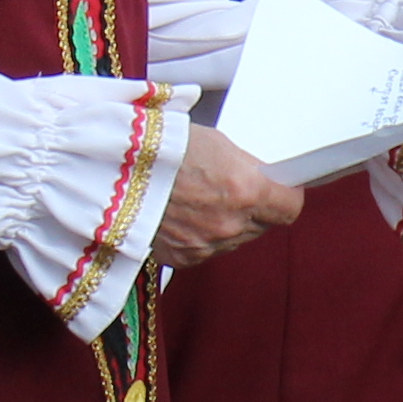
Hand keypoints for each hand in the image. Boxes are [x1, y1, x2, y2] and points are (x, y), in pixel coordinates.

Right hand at [148, 124, 304, 265]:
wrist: (112, 169)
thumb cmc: (160, 147)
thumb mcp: (217, 144)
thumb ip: (247, 168)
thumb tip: (262, 178)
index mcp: (245, 191)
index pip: (290, 208)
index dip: (286, 197)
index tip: (281, 190)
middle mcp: (229, 224)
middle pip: (262, 225)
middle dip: (255, 209)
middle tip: (233, 190)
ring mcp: (206, 245)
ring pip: (235, 240)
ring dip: (228, 224)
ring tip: (202, 200)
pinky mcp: (182, 257)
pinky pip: (206, 250)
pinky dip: (201, 237)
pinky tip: (185, 216)